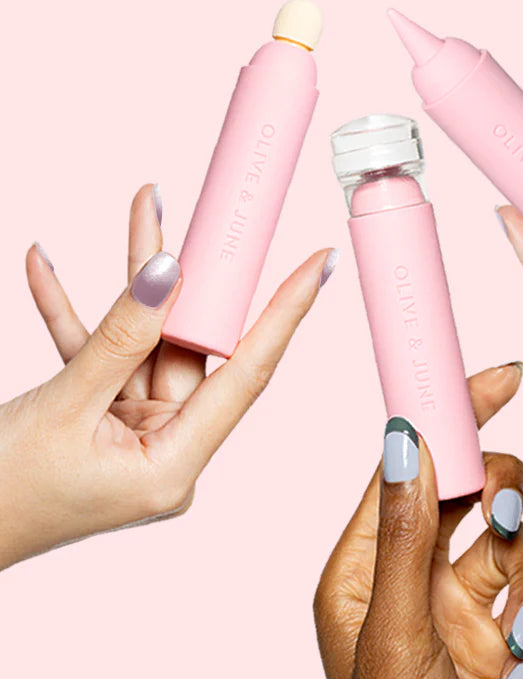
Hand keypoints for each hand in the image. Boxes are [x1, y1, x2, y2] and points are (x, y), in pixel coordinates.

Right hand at [0, 184, 336, 568]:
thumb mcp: (63, 406)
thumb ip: (119, 338)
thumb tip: (167, 276)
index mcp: (174, 466)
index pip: (246, 376)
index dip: (284, 315)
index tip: (316, 266)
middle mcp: (167, 451)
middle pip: (193, 349)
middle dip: (190, 279)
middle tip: (208, 220)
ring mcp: (136, 435)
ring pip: (149, 344)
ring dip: (133, 286)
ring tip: (142, 212)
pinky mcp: (105, 421)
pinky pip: (103, 360)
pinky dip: (78, 321)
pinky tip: (50, 271)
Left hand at [315, 365, 522, 678]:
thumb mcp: (394, 631)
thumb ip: (405, 534)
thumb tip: (403, 441)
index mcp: (366, 562)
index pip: (410, 463)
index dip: (453, 415)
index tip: (497, 377)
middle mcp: (413, 571)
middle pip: (472, 491)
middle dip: (502, 501)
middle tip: (508, 519)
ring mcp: (459, 601)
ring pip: (517, 540)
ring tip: (515, 632)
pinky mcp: (500, 629)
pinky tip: (520, 667)